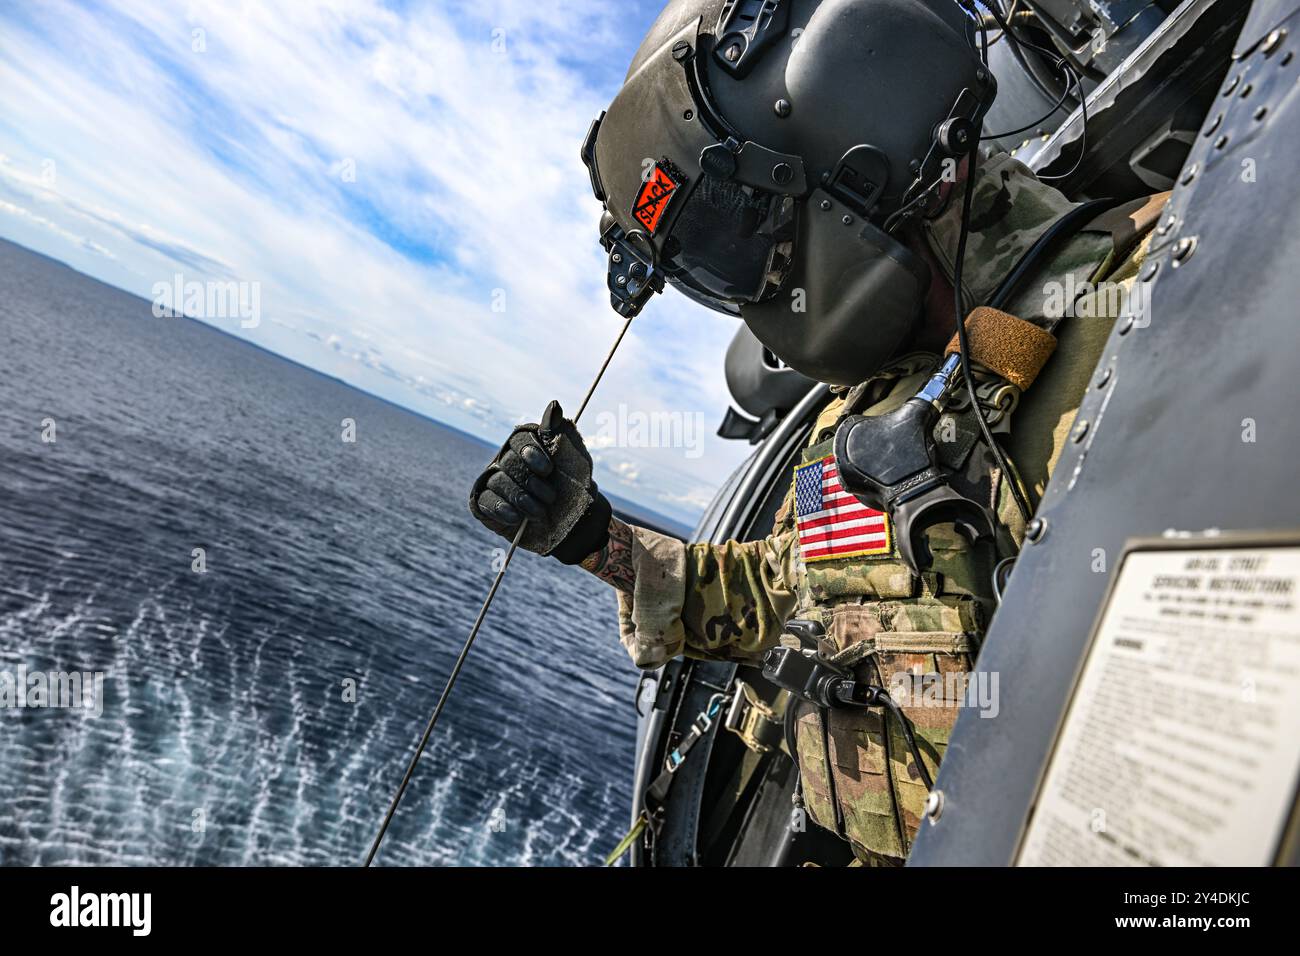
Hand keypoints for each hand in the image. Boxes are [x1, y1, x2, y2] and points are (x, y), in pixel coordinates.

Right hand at [468, 401, 611, 564]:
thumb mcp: (574, 459)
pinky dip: (500, 508)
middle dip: (531, 482)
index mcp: (527, 446)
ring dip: (521, 498)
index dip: (531, 453)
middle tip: (551, 497)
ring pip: (497, 481)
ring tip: (539, 512)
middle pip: (508, 461)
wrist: (575, 524)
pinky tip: (515, 517)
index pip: (520, 439)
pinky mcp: (487, 505)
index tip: (548, 470)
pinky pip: (485, 500)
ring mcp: (496, 482)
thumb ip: (561, 432)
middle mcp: (508, 461)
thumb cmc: (574, 488)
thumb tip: (554, 404)